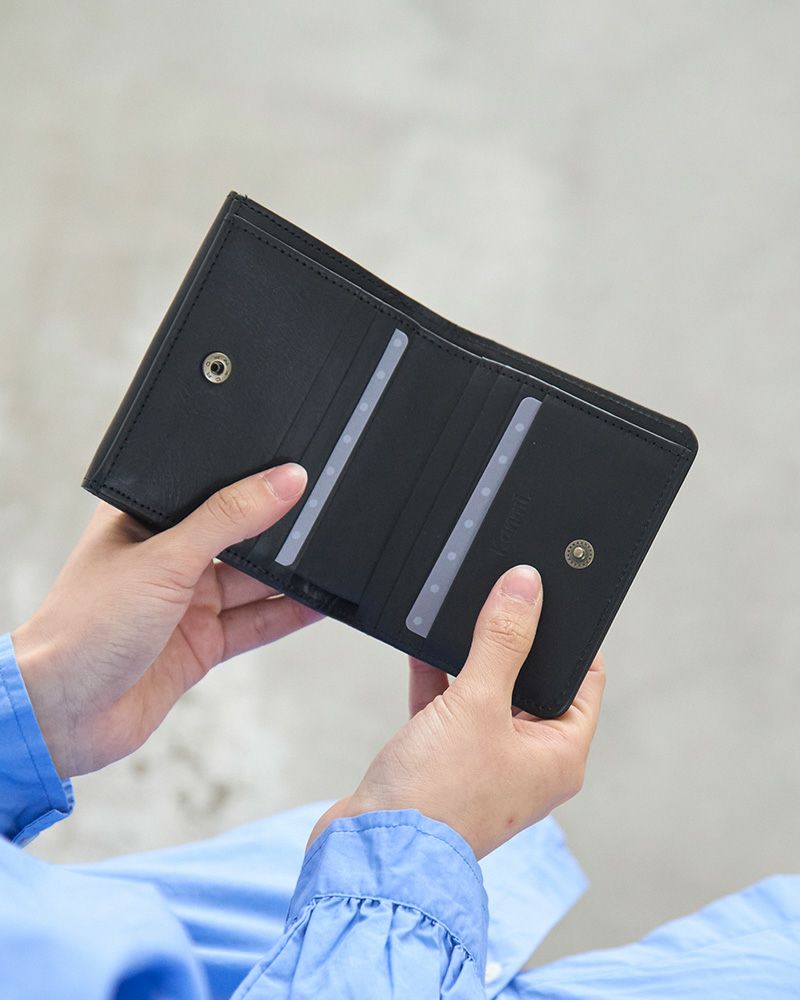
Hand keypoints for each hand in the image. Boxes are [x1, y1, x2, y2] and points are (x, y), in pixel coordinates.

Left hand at [11, 464, 320, 777]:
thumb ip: (228, 519)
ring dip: (289, 576)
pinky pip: (254, 624)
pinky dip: (287, 615)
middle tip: (327, 515)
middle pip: (239, 538)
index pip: (211, 492)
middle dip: (280, 532)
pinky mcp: (201, 644)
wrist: (62, 715)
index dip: (253, 483)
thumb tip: (282, 482)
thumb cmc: (83, 627)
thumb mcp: (165, 558)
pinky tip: (318, 603)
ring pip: (252, 583)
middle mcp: (168, 559)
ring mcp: (186, 604)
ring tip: (333, 557)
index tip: (298, 473)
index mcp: (146, 521)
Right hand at [309, 565, 604, 858]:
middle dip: (511, 639)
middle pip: (531, 681)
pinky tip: (422, 645)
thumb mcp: (478, 703)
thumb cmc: (437, 798)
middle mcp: (528, 761)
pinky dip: (437, 676)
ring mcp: (484, 762)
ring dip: (469, 656)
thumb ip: (502, 640)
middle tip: (501, 594)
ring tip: (459, 613)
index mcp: (559, 755)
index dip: (571, 635)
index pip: (583, 679)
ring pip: (485, 691)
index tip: (554, 594)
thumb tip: (526, 586)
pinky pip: (447, 705)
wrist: (371, 850)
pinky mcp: (443, 761)